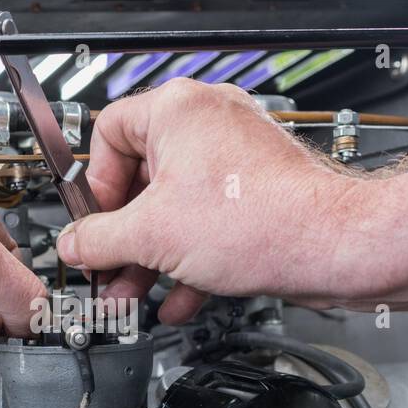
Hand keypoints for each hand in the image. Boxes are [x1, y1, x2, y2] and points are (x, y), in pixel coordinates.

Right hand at [54, 79, 364, 322]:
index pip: (108, 132)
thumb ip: (98, 239)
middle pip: (140, 177)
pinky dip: (188, 257)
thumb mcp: (151, 236)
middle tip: (107, 266)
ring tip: (134, 292)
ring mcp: (235, 157)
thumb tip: (75, 244)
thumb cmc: (260, 219)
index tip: (93, 223)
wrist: (332, 245)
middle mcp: (208, 123)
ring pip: (174, 206)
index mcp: (177, 110)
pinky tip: (177, 297)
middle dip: (121, 235)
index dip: (94, 185)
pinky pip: (206, 222)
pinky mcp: (256, 191)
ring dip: (150, 255)